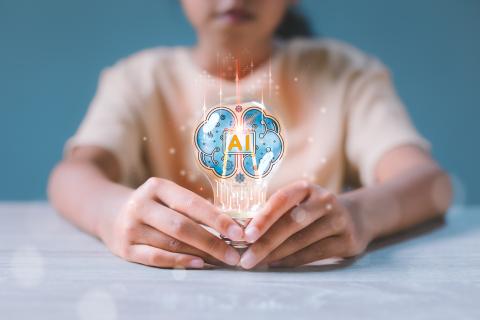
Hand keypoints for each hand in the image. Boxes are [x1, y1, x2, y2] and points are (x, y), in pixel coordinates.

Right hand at [99, 177, 243, 267]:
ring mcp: (131, 227)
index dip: (217, 219)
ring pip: (172, 243)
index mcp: (157, 187)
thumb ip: (194, 207)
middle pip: (182, 226)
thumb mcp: (168, 196)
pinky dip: (179, 261)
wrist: (110, 213)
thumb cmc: (153, 205)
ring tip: (222, 260)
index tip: (239, 232)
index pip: (192, 204)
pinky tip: (199, 263)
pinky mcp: (125, 248)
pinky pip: (156, 257)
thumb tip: (231, 225)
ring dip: (200, 253)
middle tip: (234, 255)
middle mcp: (141, 205)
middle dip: (212, 242)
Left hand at [239, 180, 371, 268]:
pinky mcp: (347, 241)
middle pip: (291, 223)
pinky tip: (275, 265)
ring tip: (256, 263)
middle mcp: (324, 201)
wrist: (355, 218)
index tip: (245, 235)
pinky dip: (292, 261)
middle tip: (245, 258)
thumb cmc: (312, 212)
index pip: (281, 200)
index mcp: (306, 188)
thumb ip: (275, 214)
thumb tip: (241, 232)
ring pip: (301, 241)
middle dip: (265, 243)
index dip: (263, 218)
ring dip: (275, 255)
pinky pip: (314, 254)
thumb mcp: (298, 203)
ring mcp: (338, 220)